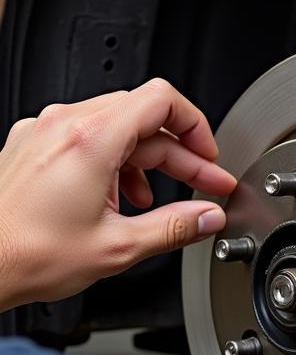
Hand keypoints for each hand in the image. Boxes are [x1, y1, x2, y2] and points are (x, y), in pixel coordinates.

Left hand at [0, 79, 236, 308]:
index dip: (196, 126)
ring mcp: (44, 132)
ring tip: (160, 199)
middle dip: (180, 152)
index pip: (162, 100)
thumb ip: (176, 227)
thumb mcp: (119, 247)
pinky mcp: (33, 146)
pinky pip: (88, 137)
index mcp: (90, 140)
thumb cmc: (27, 255)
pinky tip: (122, 196)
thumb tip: (209, 216)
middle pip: (144, 116)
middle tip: (203, 185)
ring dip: (149, 159)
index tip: (209, 156)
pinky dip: (116, 160)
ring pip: (118, 126)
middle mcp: (64, 126)